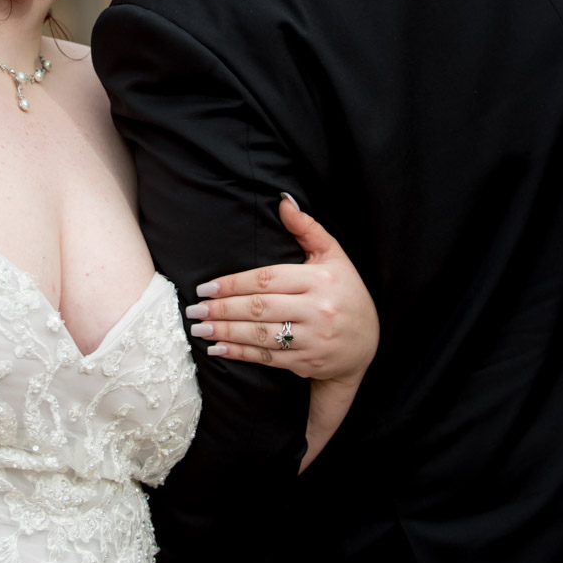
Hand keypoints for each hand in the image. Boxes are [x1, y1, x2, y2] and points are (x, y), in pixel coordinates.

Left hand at [188, 195, 378, 472]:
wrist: (368, 344)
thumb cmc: (345, 293)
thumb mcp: (334, 256)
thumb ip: (307, 229)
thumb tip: (283, 201)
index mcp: (320, 279)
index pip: (267, 280)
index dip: (233, 284)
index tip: (206, 287)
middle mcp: (317, 309)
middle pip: (259, 308)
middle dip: (222, 309)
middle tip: (194, 309)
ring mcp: (312, 339)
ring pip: (261, 335)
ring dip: (225, 332)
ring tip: (199, 329)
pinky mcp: (307, 362)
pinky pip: (268, 357)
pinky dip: (241, 354)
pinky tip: (217, 349)